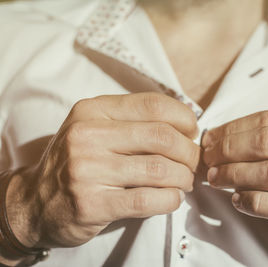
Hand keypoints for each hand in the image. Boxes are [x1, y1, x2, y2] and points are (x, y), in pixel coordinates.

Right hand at [10, 93, 199, 248]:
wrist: (33, 202)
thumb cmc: (76, 162)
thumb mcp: (95, 129)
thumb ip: (133, 122)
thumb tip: (187, 125)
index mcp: (94, 111)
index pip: (153, 105)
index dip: (184, 118)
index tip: (193, 132)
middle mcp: (88, 135)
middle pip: (162, 137)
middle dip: (189, 152)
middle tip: (193, 163)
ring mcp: (88, 170)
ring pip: (159, 169)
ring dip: (183, 178)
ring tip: (184, 182)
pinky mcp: (92, 203)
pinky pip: (147, 200)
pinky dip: (170, 200)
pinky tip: (172, 199)